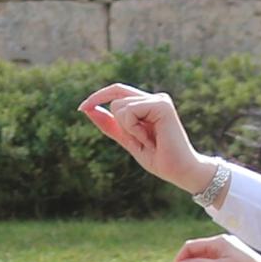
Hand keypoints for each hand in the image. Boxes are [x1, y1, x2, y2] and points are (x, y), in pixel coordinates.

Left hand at [80, 84, 215, 192]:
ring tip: (148, 140)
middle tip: (140, 141)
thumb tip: (89, 110)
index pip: (117, 91)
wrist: (179, 170)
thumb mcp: (127, 140)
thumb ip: (111, 125)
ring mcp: (159, 99)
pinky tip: (151, 138)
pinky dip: (134, 129)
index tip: (81, 108)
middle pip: (115, 99)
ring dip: (128, 130)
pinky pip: (130, 113)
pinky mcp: (162, 105)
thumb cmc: (158, 157)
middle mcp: (154, 98)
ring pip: (120, 107)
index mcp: (147, 104)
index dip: (98, 96)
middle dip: (118, 124)